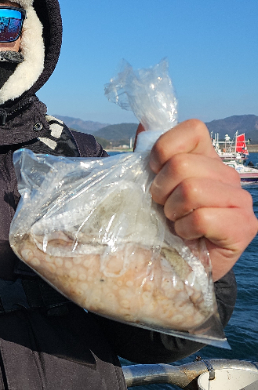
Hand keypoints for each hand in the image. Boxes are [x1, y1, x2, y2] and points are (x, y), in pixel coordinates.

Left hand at [148, 119, 257, 280]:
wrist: (171, 266)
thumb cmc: (158, 223)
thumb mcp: (147, 185)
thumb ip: (146, 154)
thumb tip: (144, 122)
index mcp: (206, 158)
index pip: (193, 129)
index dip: (163, 150)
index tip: (153, 172)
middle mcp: (227, 174)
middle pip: (183, 165)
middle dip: (161, 191)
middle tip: (163, 208)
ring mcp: (240, 200)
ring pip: (192, 190)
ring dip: (172, 212)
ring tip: (175, 223)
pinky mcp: (244, 227)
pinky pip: (202, 218)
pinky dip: (185, 230)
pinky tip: (187, 237)